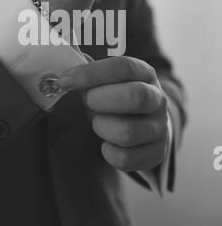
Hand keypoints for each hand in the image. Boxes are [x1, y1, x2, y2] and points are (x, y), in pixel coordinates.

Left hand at [58, 57, 168, 171]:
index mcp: (144, 73)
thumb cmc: (117, 98)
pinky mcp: (156, 153)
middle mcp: (157, 99)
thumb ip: (88, 72)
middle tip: (88, 102)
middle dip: (102, 100)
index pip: (123, 67)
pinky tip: (107, 144)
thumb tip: (66, 70)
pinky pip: (127, 158)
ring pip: (129, 132)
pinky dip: (109, 153)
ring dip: (103, 128)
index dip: (91, 73)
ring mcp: (160, 127)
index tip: (65, 81)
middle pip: (136, 96)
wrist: (146, 124)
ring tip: (99, 123)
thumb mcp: (106, 80)